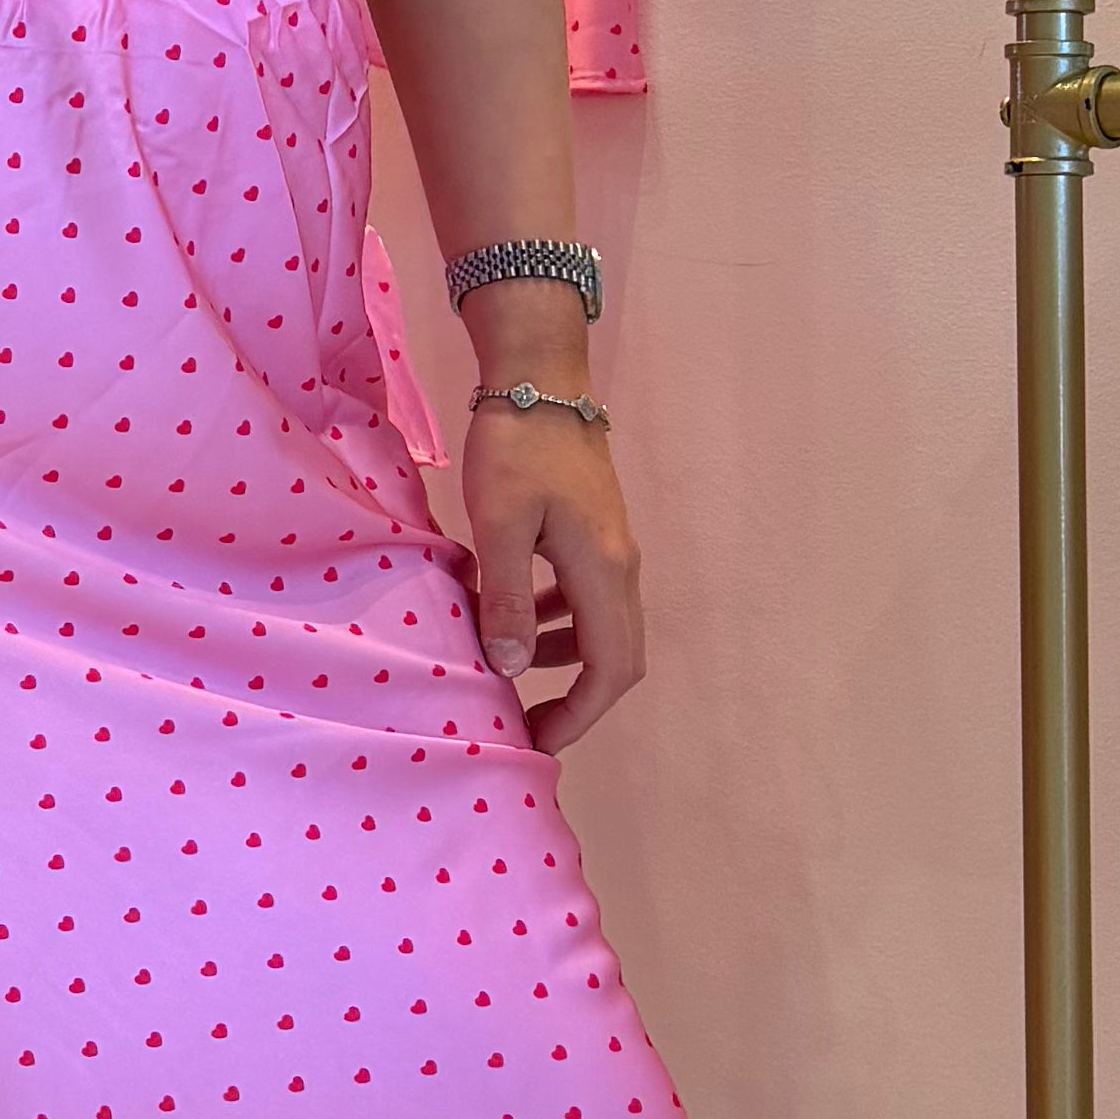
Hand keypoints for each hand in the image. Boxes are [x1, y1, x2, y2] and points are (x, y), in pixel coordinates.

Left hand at [458, 401, 644, 749]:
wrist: (540, 378)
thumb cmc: (516, 446)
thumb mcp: (498, 522)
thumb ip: (507, 596)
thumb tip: (512, 667)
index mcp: (604, 572)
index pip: (611, 670)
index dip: (580, 715)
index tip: (538, 741)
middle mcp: (621, 568)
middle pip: (616, 657)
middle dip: (574, 699)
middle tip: (524, 723)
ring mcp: (611, 549)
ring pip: (600, 627)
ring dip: (560, 658)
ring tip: (505, 670)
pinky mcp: (594, 533)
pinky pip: (584, 597)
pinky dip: (554, 620)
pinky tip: (510, 613)